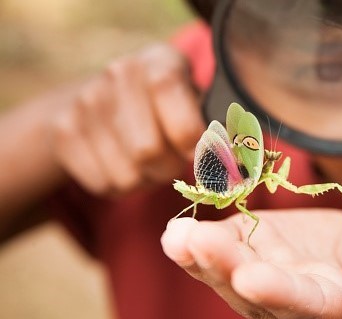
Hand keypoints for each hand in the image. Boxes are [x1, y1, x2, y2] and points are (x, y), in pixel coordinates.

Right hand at [48, 44, 204, 194]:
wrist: (102, 100)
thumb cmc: (166, 108)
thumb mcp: (195, 103)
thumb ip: (215, 128)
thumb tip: (232, 163)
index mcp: (160, 62)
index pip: (174, 105)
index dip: (188, 139)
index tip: (197, 153)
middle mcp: (120, 74)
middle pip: (148, 151)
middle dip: (168, 169)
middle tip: (172, 162)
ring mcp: (86, 101)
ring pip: (126, 176)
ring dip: (144, 180)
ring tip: (147, 163)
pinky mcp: (63, 131)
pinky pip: (102, 185)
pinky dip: (119, 187)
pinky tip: (121, 164)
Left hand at [161, 209, 341, 318]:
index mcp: (335, 306)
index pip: (305, 304)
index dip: (279, 292)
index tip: (250, 278)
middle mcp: (290, 299)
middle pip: (253, 291)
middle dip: (224, 268)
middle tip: (196, 244)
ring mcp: (265, 275)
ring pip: (227, 274)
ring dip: (201, 257)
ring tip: (178, 238)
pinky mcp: (251, 250)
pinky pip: (221, 250)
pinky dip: (196, 246)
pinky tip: (176, 234)